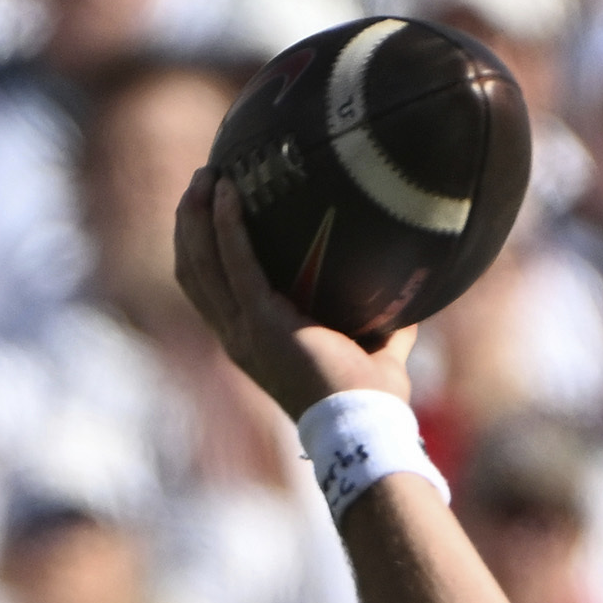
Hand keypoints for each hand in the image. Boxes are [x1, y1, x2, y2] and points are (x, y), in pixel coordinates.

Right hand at [171, 167, 416, 419]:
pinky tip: (233, 192)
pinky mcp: (261, 323)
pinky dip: (229, 225)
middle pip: (193, 269)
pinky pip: (236, 262)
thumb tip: (413, 294)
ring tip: (207, 176)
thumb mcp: (377, 351)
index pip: (208, 290)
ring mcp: (243, 331)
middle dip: (190, 222)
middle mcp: (237, 337)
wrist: (365, 427)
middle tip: (203, 179)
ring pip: (200, 262)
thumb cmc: (372, 400)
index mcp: (252, 343)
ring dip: (197, 216)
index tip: (208, 210)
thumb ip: (386, 323)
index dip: (200, 249)